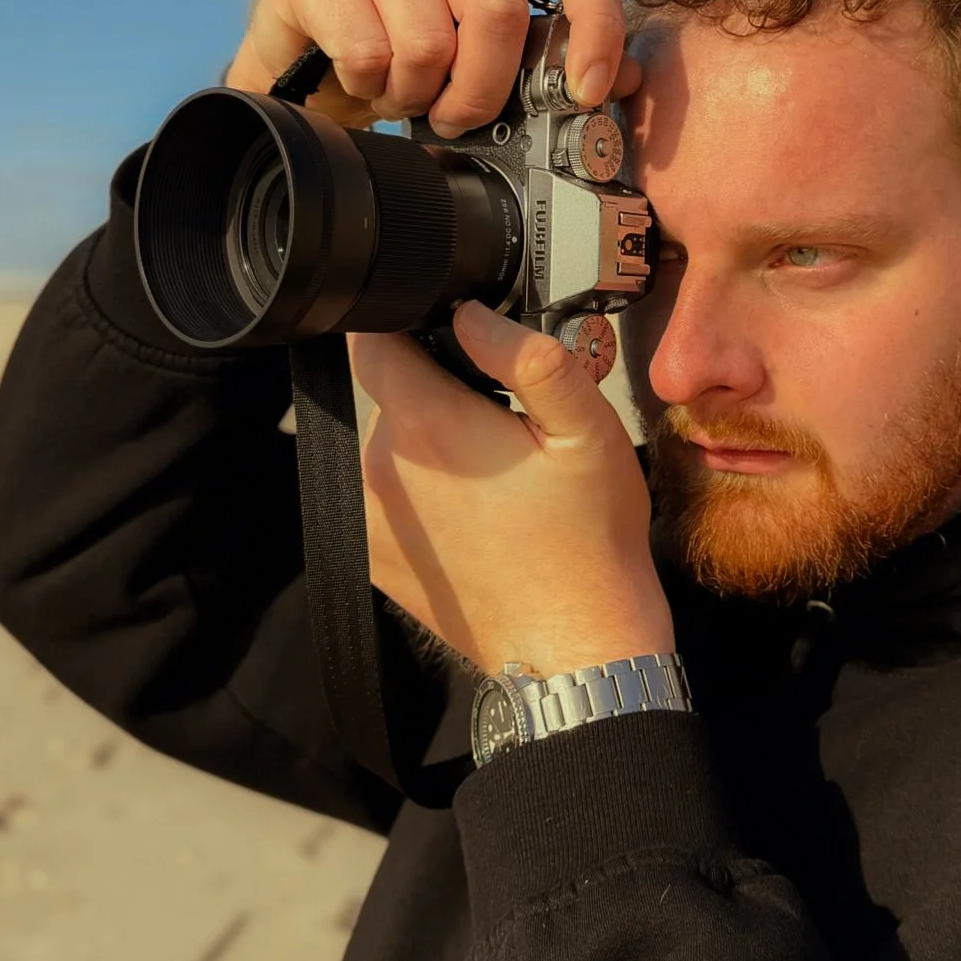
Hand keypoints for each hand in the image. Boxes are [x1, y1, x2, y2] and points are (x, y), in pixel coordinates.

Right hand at [225, 0, 642, 134]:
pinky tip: (362, 79)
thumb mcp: (494, 69)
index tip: (588, 93)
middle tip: (459, 119)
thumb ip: (558, 68)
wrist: (311, 69)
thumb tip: (626, 80)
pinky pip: (367, 50)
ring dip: (417, 94)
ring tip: (404, 94)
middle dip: (483, 91)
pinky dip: (369, 87)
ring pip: (428, 40)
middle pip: (498, 10)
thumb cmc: (416, 66)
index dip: (596, 26)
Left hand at [352, 304, 673, 677]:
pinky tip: (473, 517)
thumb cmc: (590, 543)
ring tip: (493, 477)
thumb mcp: (588, 431)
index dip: (410, 325)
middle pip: (390, 394)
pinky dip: (421, 494)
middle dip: (438, 393)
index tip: (456, 338)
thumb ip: (530, 359)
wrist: (578, 646)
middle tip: (503, 425)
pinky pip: (387, 496)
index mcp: (427, 426)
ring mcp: (371, 518)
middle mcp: (381, 469)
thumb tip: (471, 313)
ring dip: (429, 446)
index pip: (373, 341)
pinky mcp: (373, 556)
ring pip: (389, 446)